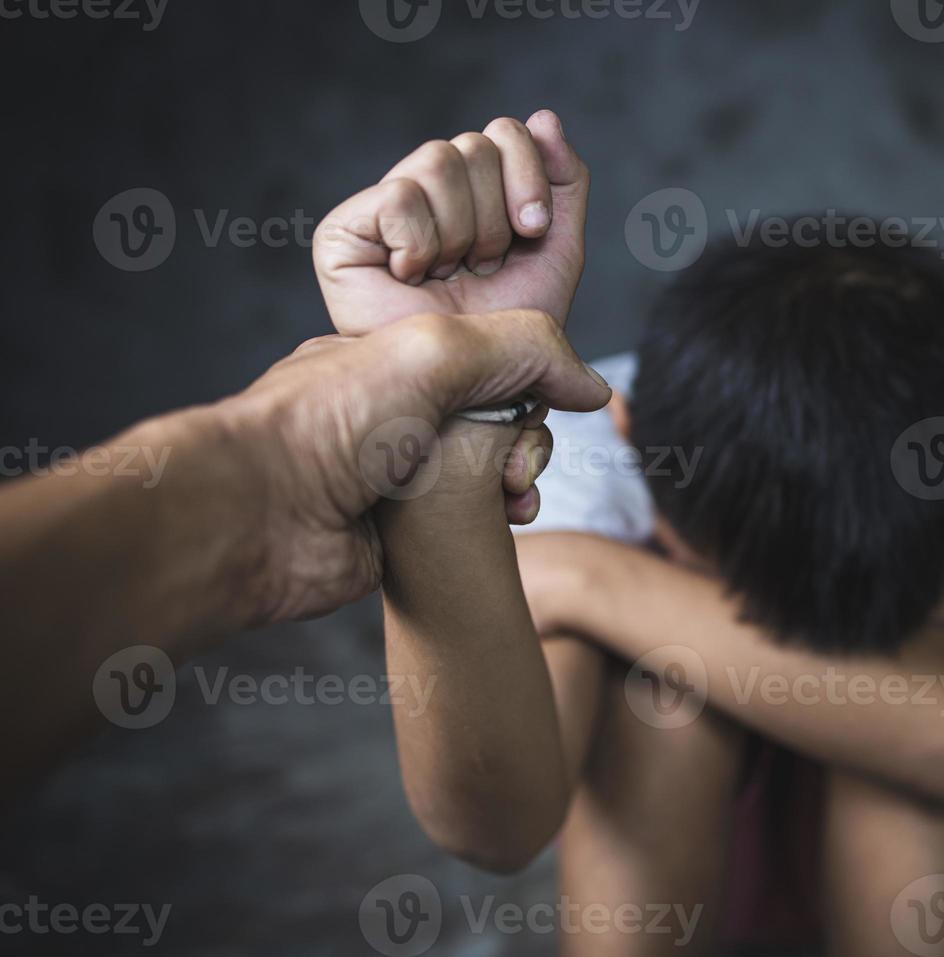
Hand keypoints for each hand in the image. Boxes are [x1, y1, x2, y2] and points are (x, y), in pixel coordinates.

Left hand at [225, 311, 607, 623]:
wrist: (261, 519)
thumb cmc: (329, 423)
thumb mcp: (436, 351)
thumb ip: (525, 349)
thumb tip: (594, 387)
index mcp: (395, 355)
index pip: (491, 353)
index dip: (530, 375)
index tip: (544, 399)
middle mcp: (398, 410)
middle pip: (502, 412)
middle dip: (529, 435)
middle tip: (518, 460)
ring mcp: (401, 471)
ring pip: (495, 468)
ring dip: (521, 478)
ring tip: (512, 494)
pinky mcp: (403, 531)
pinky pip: (477, 519)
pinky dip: (502, 518)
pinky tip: (504, 520)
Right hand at [313, 110, 588, 333]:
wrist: (472, 386)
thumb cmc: (511, 329)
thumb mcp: (558, 250)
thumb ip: (564, 182)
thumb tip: (545, 117)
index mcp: (480, 191)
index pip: (508, 132)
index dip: (529, 177)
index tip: (532, 232)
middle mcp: (431, 191)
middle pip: (476, 144)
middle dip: (497, 216)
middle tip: (483, 265)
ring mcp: (387, 207)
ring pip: (440, 159)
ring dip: (463, 231)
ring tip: (449, 272)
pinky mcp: (346, 228)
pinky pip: (400, 196)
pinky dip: (420, 244)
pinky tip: (411, 276)